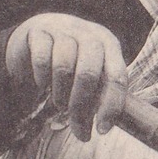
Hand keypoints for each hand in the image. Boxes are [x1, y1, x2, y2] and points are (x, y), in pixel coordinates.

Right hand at [5, 13, 127, 141]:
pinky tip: (43, 83)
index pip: (117, 76)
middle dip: (80, 106)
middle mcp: (90, 33)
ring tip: (60, 103)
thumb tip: (101, 130)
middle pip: (88, 74)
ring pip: (63, 67)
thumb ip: (100, 96)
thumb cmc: (72, 61)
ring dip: (60, 94)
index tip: (102, 130)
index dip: (111, 106)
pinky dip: (42, 79)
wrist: (40, 34)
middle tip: (75, 125)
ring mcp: (64, 28)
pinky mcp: (40, 31)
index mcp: (109, 44)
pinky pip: (41, 60)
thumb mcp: (91, 73)